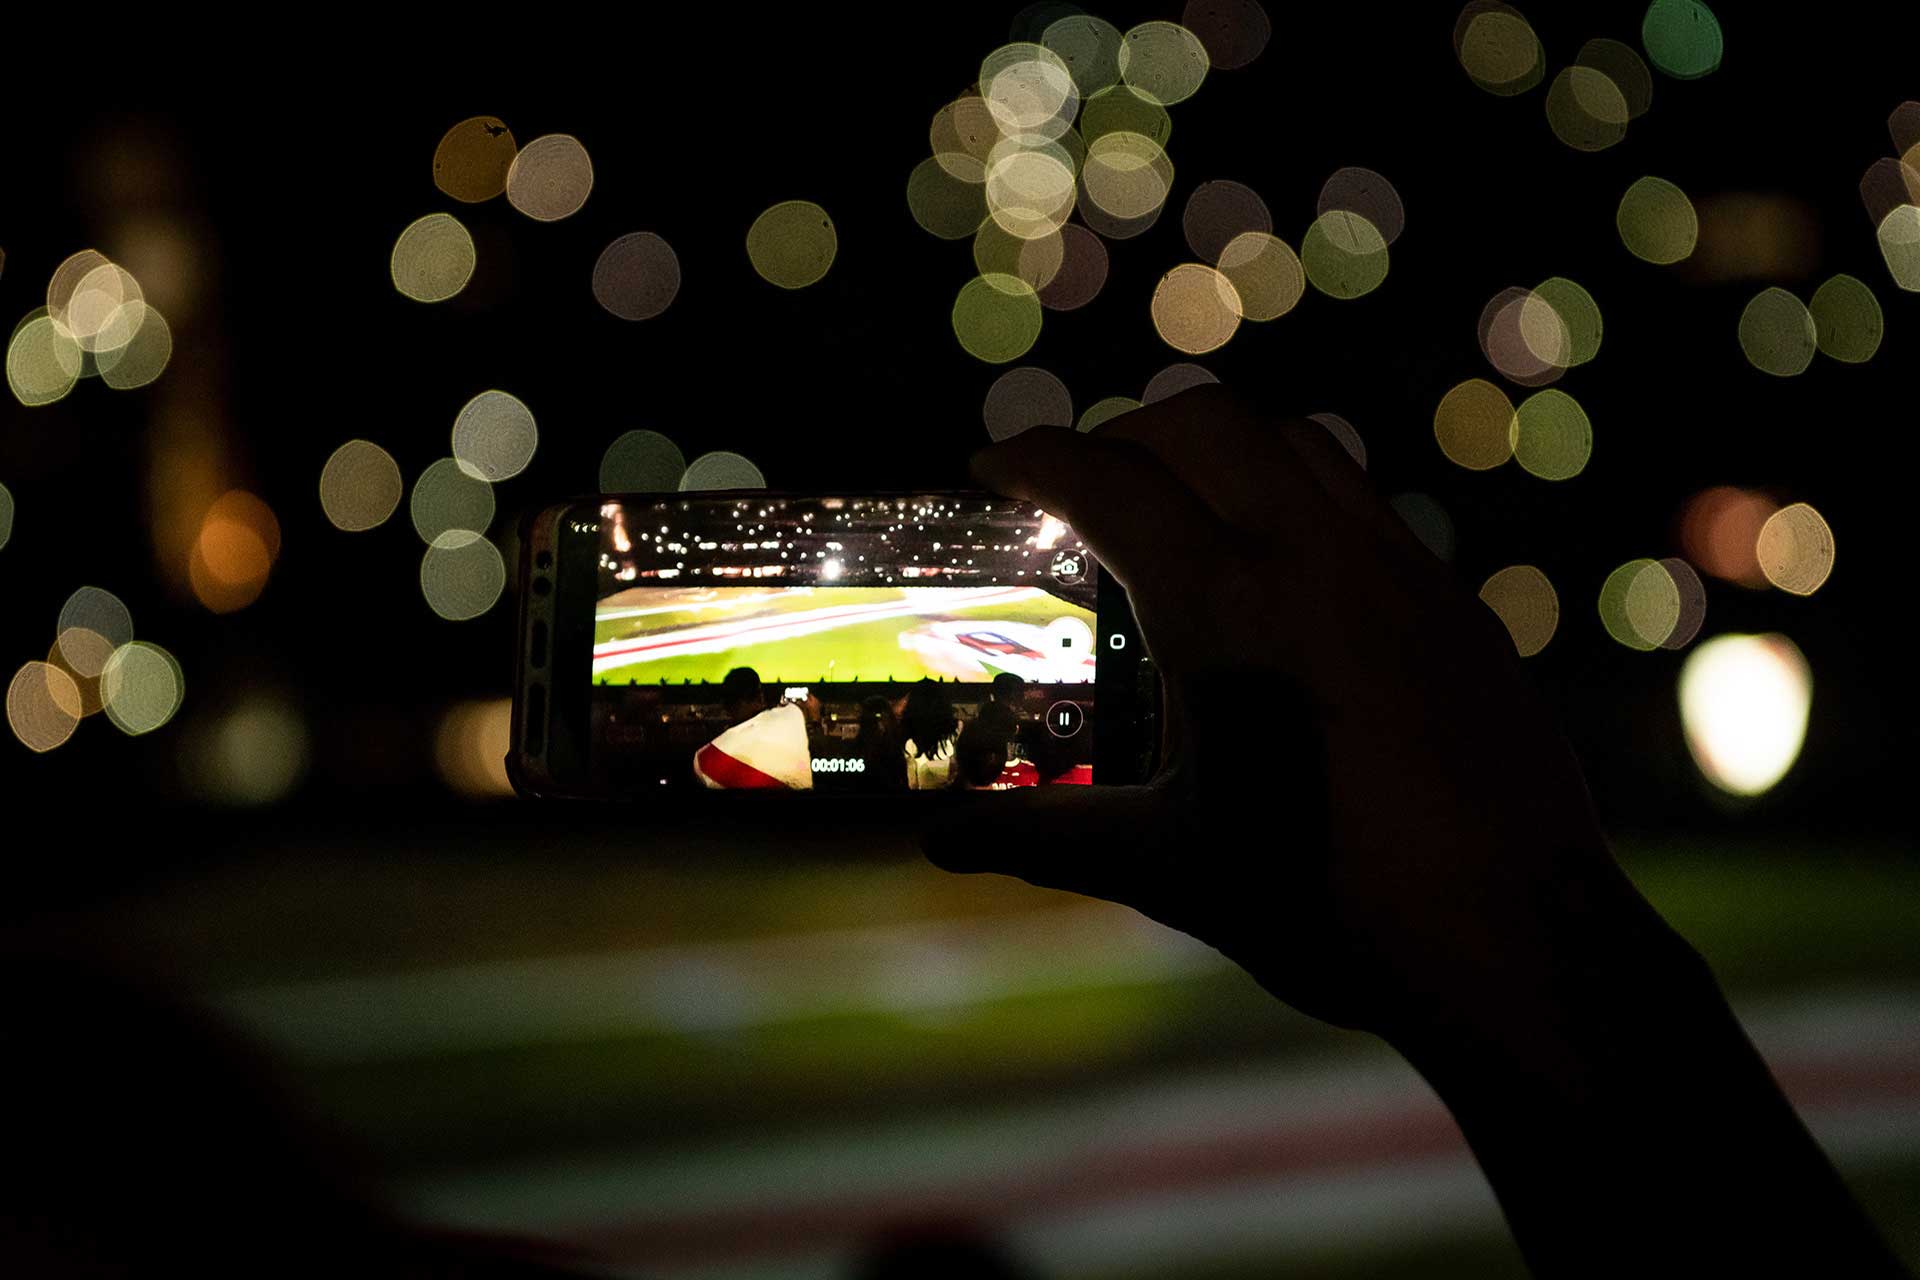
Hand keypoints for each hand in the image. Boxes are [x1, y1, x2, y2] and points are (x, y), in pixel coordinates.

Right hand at [922, 385, 1681, 1039]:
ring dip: (1219, 446)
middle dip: (1124, 435)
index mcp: (1225, 610)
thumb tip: (941, 844)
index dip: (1033, 457)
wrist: (1517, 944)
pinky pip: (1361, 497)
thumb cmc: (1331, 909)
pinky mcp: (1454, 602)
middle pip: (1202, 425)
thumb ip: (1044, 839)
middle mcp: (1314, 560)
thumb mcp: (1168, 867)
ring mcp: (1397, 571)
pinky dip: (1296, 491)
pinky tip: (1284, 572)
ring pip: (1295, 440)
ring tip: (1180, 504)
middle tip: (1081, 488)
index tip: (990, 461)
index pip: (1107, 482)